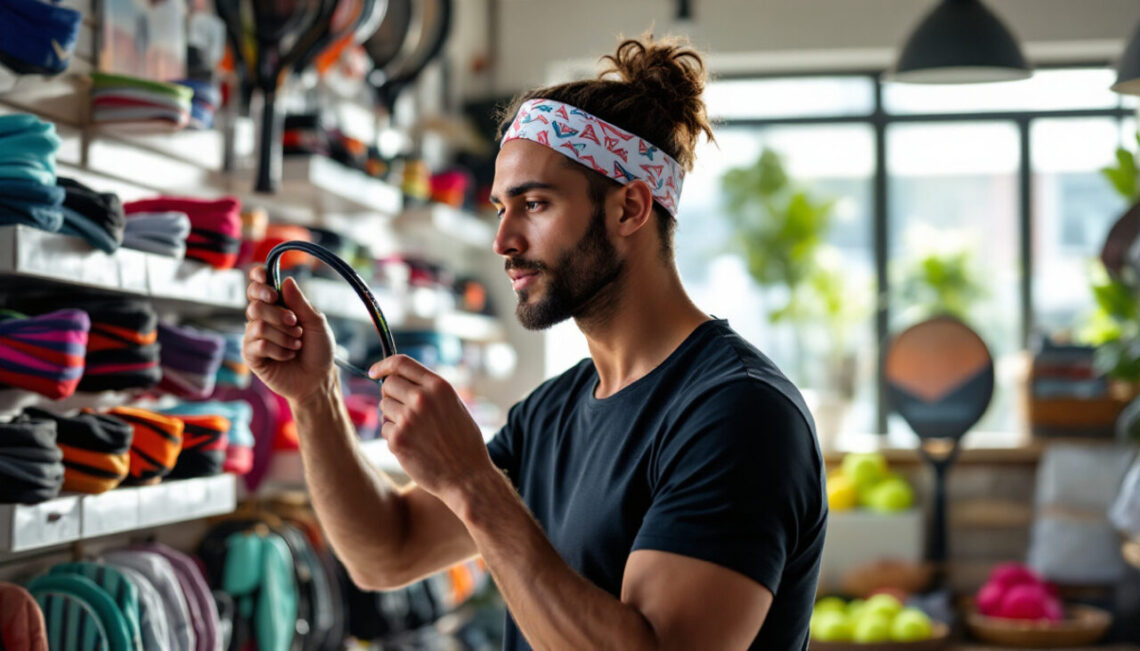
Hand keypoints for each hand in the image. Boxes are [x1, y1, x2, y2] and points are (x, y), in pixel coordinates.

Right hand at [243, 265, 335, 403]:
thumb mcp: (316, 324)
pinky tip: (288, 356)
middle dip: (279, 314)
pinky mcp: (252, 355)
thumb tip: (286, 280)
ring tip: (297, 345)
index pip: (259, 286)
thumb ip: (301, 303)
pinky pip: (258, 344)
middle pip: (256, 304)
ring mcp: (255, 336)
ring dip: (284, 336)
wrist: (318, 379)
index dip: (258, 278)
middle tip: (295, 324)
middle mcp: (263, 318)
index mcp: (277, 306)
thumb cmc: (318, 351)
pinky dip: (278, 350)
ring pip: (258, 325)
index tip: (264, 277)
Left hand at [370, 355, 493, 502]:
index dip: (384, 365)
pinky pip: (384, 428)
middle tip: (403, 409)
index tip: (375, 371)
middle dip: (391, 394)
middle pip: (388, 384)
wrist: (468, 477)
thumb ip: (431, 391)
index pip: (401, 363)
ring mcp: (408, 419)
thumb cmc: (464, 443)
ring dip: (393, 416)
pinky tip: (413, 445)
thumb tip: (401, 381)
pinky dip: (394, 436)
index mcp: (439, 386)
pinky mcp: (397, 440)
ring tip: (415, 431)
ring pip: (384, 406)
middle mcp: (422, 398)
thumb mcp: (455, 406)